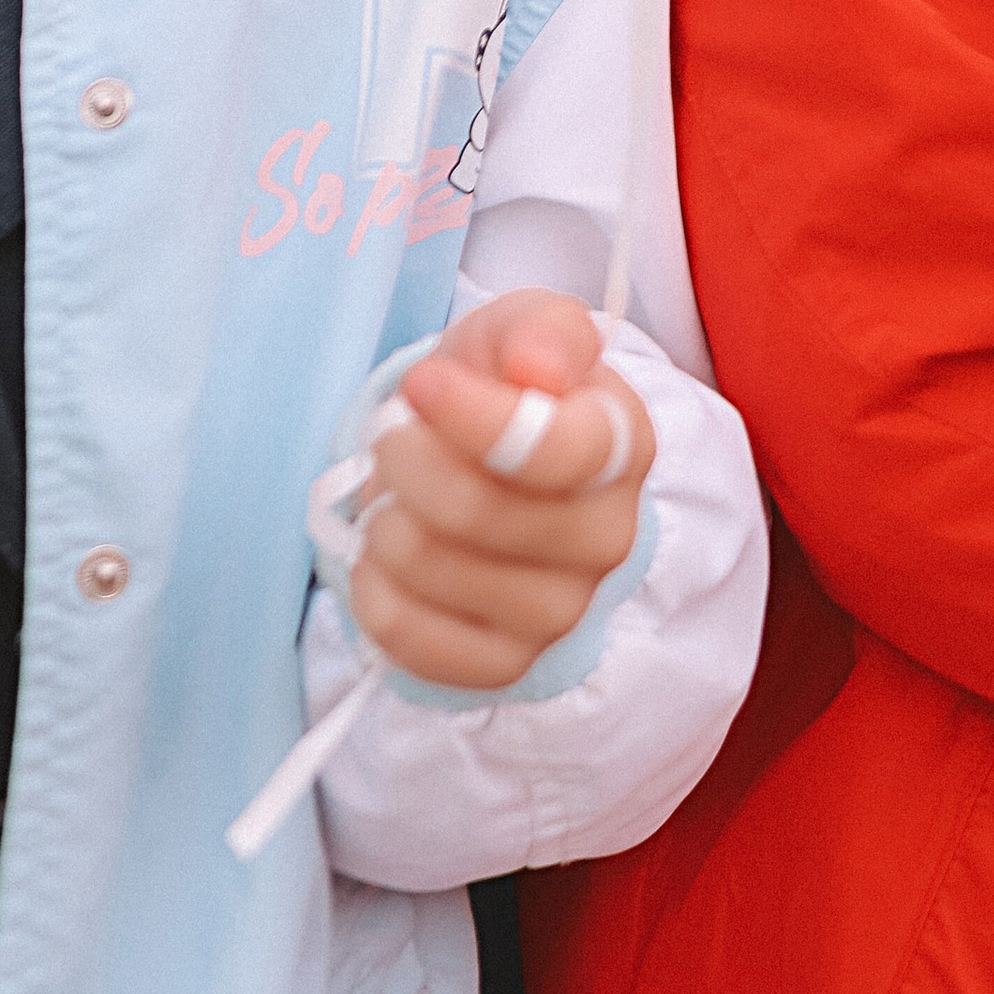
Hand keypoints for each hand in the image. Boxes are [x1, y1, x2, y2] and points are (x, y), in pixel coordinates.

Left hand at [348, 288, 655, 691]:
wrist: (485, 465)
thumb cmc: (506, 385)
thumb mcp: (527, 328)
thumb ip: (544, 329)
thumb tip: (539, 368)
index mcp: (622, 446)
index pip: (555, 450)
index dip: (471, 415)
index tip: (422, 383)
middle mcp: (607, 538)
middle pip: (475, 512)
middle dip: (406, 459)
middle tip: (392, 431)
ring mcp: (560, 612)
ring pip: (434, 569)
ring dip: (383, 517)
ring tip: (390, 490)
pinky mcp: (506, 665)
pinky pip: (410, 636)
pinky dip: (372, 585)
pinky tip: (381, 549)